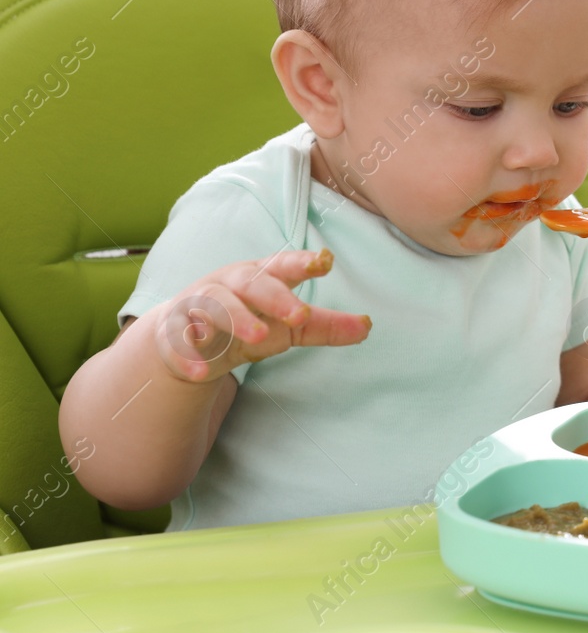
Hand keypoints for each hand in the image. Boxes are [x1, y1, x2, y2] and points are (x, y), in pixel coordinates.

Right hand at [149, 248, 371, 382]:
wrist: (186, 340)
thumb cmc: (247, 321)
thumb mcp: (286, 325)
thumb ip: (323, 325)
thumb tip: (369, 326)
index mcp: (261, 277)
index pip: (284, 265)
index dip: (303, 262)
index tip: (326, 261)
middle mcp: (229, 284)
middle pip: (253, 282)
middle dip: (276, 296)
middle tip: (299, 314)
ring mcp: (199, 305)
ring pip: (215, 304)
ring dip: (236, 318)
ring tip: (258, 336)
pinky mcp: (174, 332)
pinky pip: (179, 340)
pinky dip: (189, 355)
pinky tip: (202, 371)